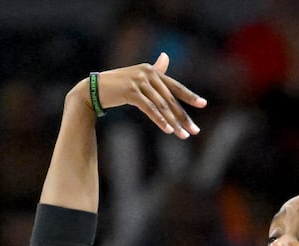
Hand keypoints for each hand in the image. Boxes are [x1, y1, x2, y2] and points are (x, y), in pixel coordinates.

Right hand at [84, 52, 205, 137]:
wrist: (95, 89)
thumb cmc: (118, 85)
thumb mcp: (138, 77)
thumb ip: (155, 70)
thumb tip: (166, 56)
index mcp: (152, 71)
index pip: (175, 86)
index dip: (189, 96)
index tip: (203, 104)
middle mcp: (148, 74)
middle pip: (170, 99)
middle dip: (183, 117)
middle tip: (195, 131)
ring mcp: (139, 82)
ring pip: (162, 106)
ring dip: (173, 122)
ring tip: (182, 135)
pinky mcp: (131, 91)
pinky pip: (149, 108)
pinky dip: (159, 120)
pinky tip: (168, 129)